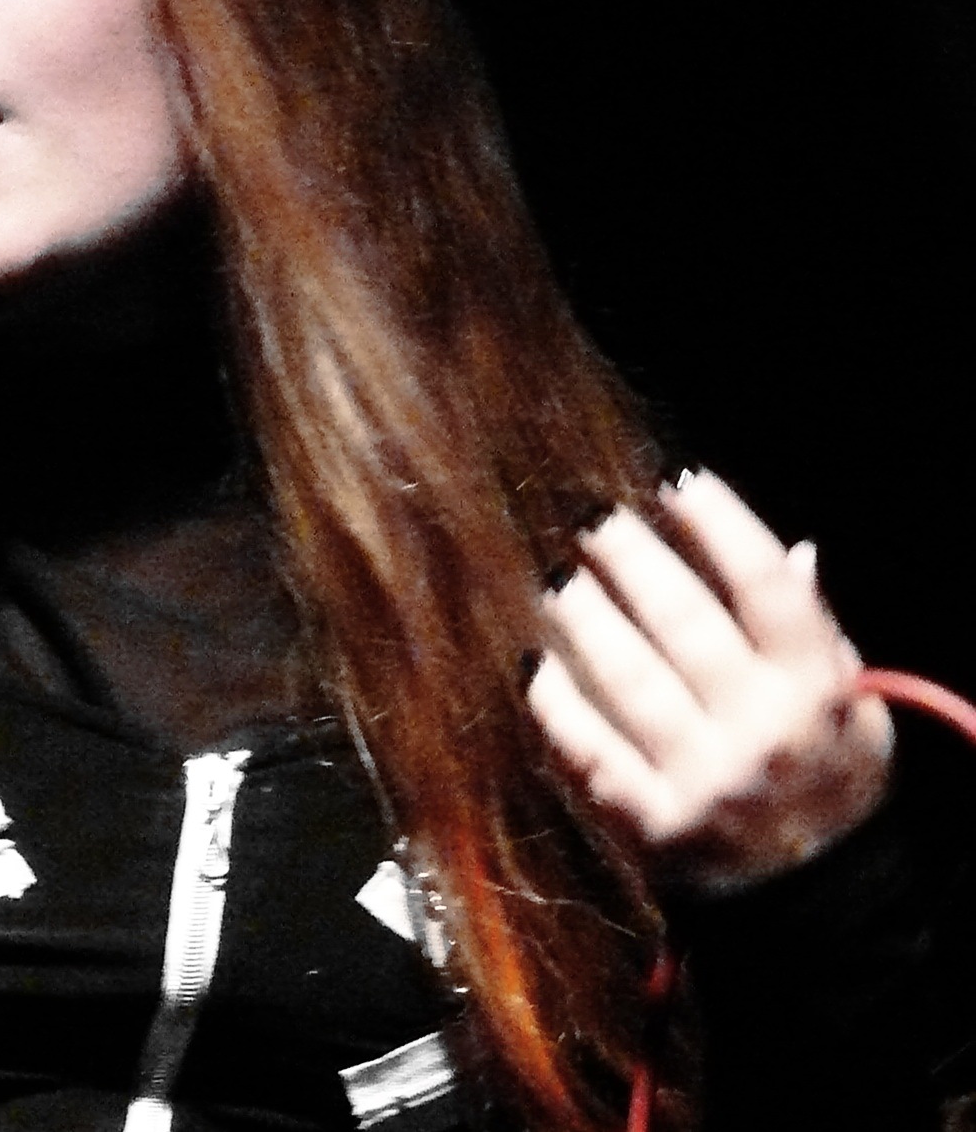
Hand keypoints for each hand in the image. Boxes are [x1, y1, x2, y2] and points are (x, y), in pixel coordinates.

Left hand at [526, 468, 892, 891]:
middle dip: (632, 559)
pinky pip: (591, 752)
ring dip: (584, 619)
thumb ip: (818, 632)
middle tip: (591, 517)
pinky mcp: (654, 825)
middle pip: (685, 624)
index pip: (767, 589)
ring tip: (556, 577)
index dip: (721, 524)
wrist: (816, 908)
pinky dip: (555, 706)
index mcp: (816, 692)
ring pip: (630, 681)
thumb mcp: (854, 711)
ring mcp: (704, 780)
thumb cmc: (830, 786)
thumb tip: (796, 552)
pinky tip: (532, 665)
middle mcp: (761, 732)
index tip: (677, 479)